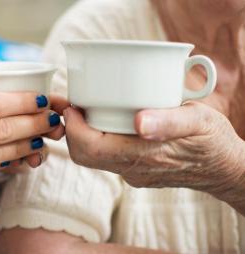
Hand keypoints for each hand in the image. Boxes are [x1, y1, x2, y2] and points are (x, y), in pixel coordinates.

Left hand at [63, 102, 244, 213]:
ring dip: (83, 135)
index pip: (90, 149)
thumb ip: (169, 122)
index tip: (72, 106)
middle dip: (72, 131)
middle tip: (74, 106)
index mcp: (144, 155)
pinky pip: (107, 157)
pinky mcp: (136, 171)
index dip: (74, 128)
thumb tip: (139, 122)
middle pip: (85, 155)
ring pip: (94, 157)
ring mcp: (133, 173)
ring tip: (86, 110)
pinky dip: (99, 139)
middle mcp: (133, 169)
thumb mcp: (198, 121)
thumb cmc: (213, 141)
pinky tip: (107, 121)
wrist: (225, 169)